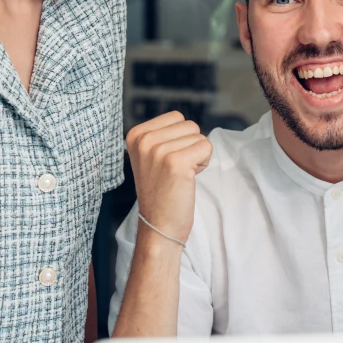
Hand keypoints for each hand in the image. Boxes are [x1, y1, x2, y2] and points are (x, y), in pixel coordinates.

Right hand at [125, 112, 210, 244]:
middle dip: (190, 146)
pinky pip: (206, 147)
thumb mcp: (150, 156)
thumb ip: (162, 135)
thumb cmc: (161, 191)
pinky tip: (188, 179)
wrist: (158, 226)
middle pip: (190, 125)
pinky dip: (204, 163)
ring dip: (197, 156)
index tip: (167, 161)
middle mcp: (144, 140)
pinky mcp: (176, 163)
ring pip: (200, 136)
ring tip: (180, 175)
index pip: (176, 117)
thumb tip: (184, 121)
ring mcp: (158, 151)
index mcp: (136, 135)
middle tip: (175, 170)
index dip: (180, 139)